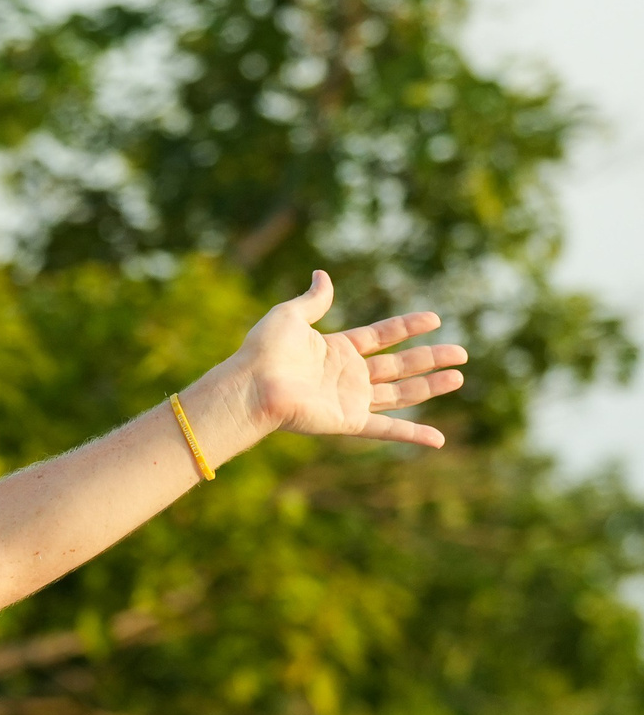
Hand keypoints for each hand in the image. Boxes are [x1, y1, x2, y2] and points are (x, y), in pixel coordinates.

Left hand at [238, 270, 466, 447]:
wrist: (251, 385)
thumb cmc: (264, 351)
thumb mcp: (290, 315)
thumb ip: (313, 299)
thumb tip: (322, 274)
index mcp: (336, 349)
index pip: (381, 336)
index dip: (407, 327)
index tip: (435, 319)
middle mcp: (346, 375)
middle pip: (399, 365)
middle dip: (430, 358)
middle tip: (462, 353)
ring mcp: (349, 399)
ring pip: (400, 393)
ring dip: (430, 387)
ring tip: (459, 377)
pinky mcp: (347, 421)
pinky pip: (386, 429)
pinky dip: (412, 435)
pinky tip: (438, 440)